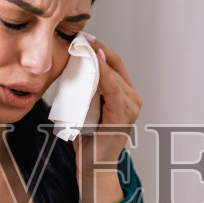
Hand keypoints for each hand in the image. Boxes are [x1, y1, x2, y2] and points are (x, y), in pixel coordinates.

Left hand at [76, 38, 141, 202]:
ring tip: (84, 46)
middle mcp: (132, 99)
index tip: (85, 37)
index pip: (114, 64)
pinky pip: (113, 90)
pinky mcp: (123, 116)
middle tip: (80, 37)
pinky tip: (96, 63)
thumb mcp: (85, 107)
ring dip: (99, 59)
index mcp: (124, 95)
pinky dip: (104, 75)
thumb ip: (85, 91)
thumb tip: (71, 69)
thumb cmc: (88, 139)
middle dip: (97, 50)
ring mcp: (131, 107)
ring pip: (114, 75)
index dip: (100, 49)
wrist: (93, 165)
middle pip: (115, 66)